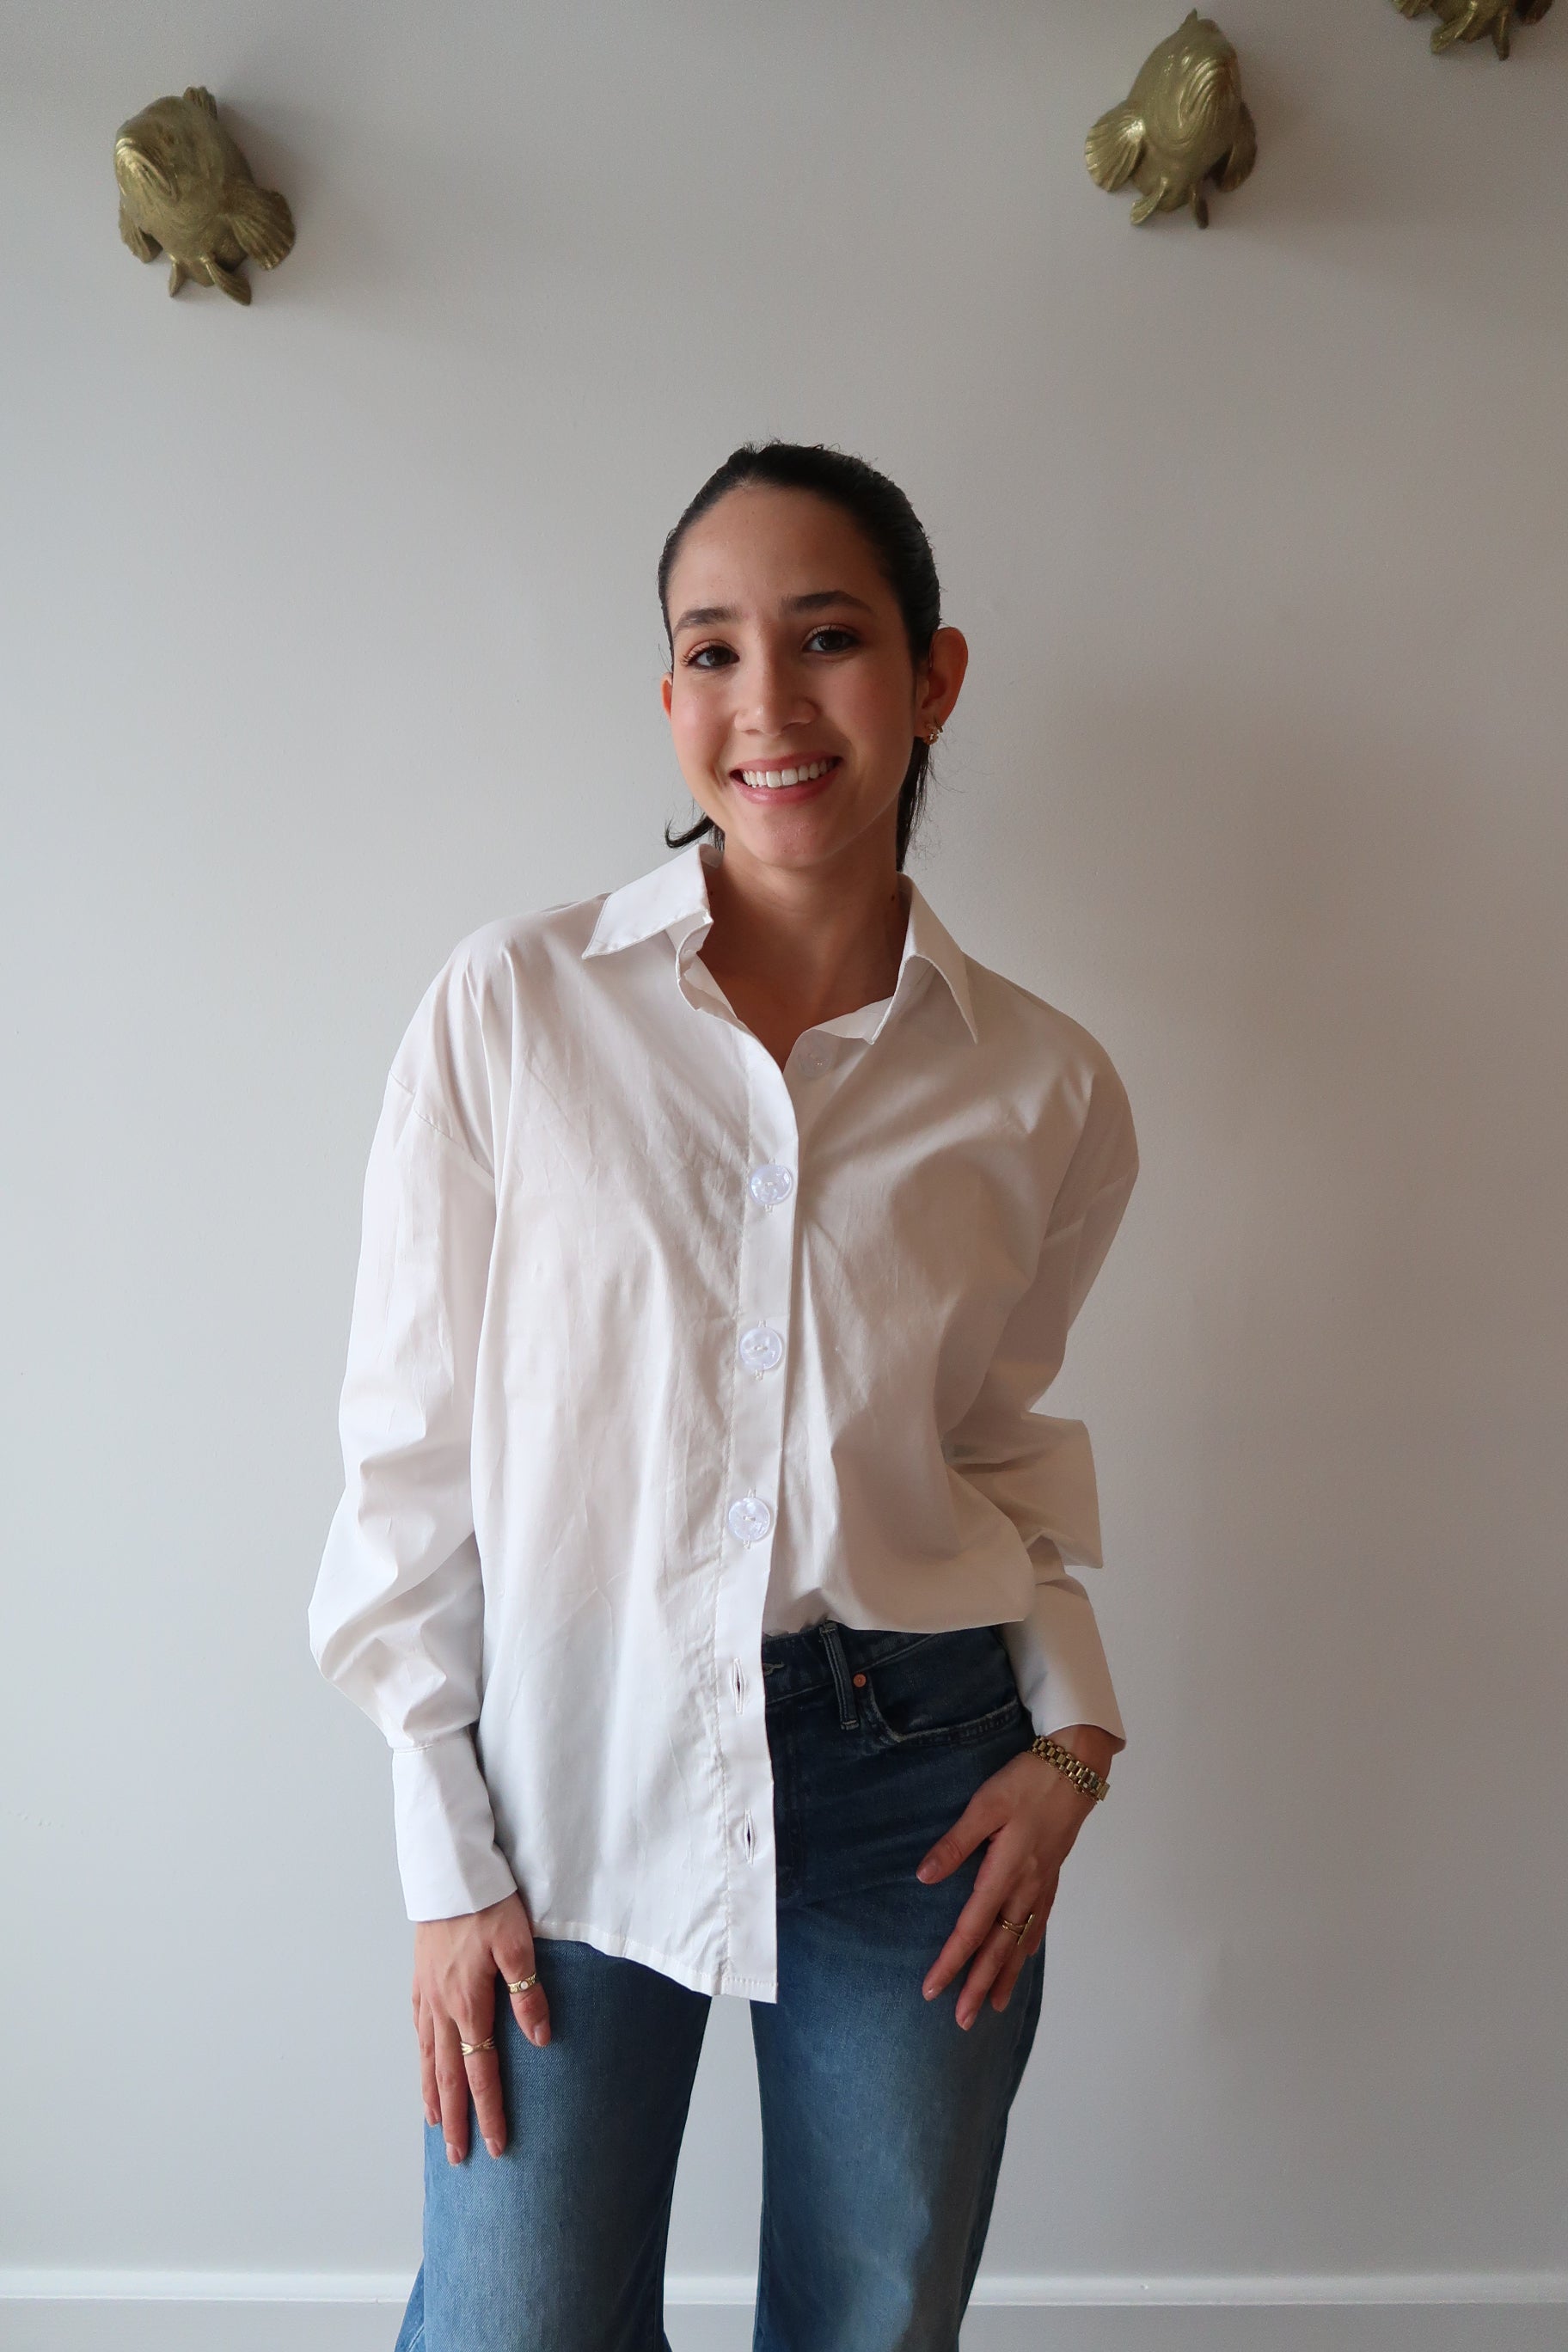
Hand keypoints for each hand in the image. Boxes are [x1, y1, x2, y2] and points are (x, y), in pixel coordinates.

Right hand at [412, 1890, 550, 2164]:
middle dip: (455, 2119)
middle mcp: (442, 2006)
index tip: (494, 2146)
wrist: (449, 1872)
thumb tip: (540, 2040)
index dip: (488, 2110)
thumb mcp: (518, 1944)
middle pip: (447, 2075)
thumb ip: (528, 1993)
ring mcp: (426, 1994)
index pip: (480, 2070)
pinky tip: (424, 2063)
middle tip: (457, 2157)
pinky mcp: (420, 1978)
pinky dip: (420, 2056)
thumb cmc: (488, 1904)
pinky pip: (418, 2029)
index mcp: (468, 2003)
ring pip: (427, 2056)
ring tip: (436, 2124)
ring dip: (432, 2094)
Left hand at [914, 1725, 1114, 2028]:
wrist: (1076, 1766)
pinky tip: (1024, 1957)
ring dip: (1006, 1975)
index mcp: (1005, 1871)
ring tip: (995, 2006)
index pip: (972, 1928)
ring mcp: (1043, 1883)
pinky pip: (1039, 1922)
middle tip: (963, 2021)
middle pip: (999, 1947)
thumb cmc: (1027, 1781)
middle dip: (979, 1985)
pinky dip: (1029, 1947)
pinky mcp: (1053, 1873)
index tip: (932, 1990)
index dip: (951, 1962)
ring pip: (1022, 1941)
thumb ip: (956, 1843)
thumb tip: (923, 1877)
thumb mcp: (985, 1805)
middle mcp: (1026, 1886)